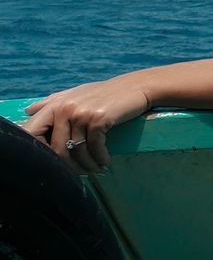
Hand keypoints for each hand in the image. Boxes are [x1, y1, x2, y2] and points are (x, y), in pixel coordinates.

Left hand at [20, 77, 151, 174]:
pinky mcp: (98, 119)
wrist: (137, 87)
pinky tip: (105, 162)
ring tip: (95, 169)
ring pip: (76, 151)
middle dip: (69, 166)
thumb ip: (52, 102)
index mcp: (55, 104)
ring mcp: (81, 113)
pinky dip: (100, 159)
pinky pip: (94, 148)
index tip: (54, 163)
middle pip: (56, 149)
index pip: (32, 134)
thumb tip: (28, 111)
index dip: (39, 153)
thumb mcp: (77, 94)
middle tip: (81, 172)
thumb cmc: (106, 93)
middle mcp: (65, 108)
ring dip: (87, 165)